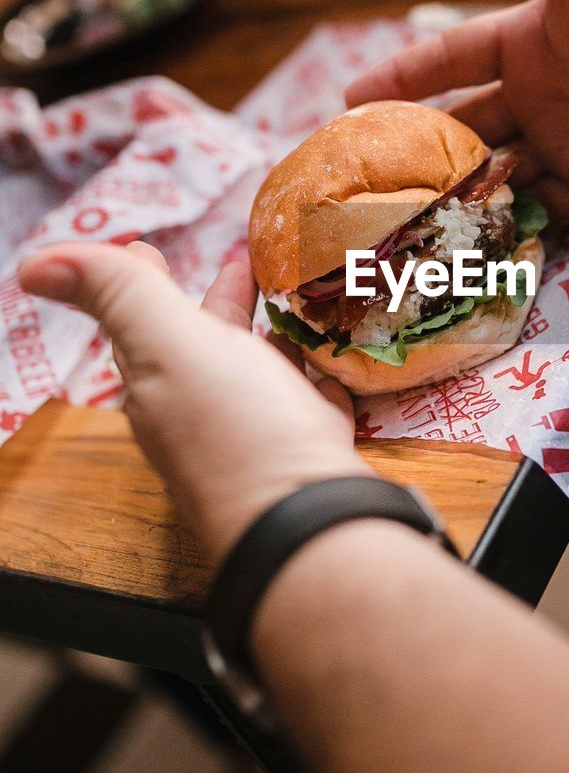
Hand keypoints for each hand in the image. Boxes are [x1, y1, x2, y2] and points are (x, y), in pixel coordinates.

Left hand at [18, 242, 368, 562]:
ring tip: (290, 301)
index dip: (140, 282)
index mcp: (159, 385)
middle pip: (202, 346)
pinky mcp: (309, 455)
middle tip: (240, 264)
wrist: (311, 524)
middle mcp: (201, 415)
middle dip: (215, 304)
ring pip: (258, 375)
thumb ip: (118, 295)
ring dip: (266, 336)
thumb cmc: (237, 430)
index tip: (147, 248)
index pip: (140, 322)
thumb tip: (33, 264)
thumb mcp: (170, 346)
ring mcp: (258, 438)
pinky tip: (331, 365)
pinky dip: (314, 379)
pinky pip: (309, 407)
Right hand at [346, 0, 568, 212]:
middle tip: (370, 184)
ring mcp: (566, 141)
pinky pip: (545, 211)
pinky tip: (477, 247)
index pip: (444, 61)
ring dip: (459, 198)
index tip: (347, 101)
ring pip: (495, 176)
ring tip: (413, 229)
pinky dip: (514, 227)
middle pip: (460, 129)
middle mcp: (537, 94)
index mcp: (524, 41)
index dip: (396, 80)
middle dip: (416, 154)